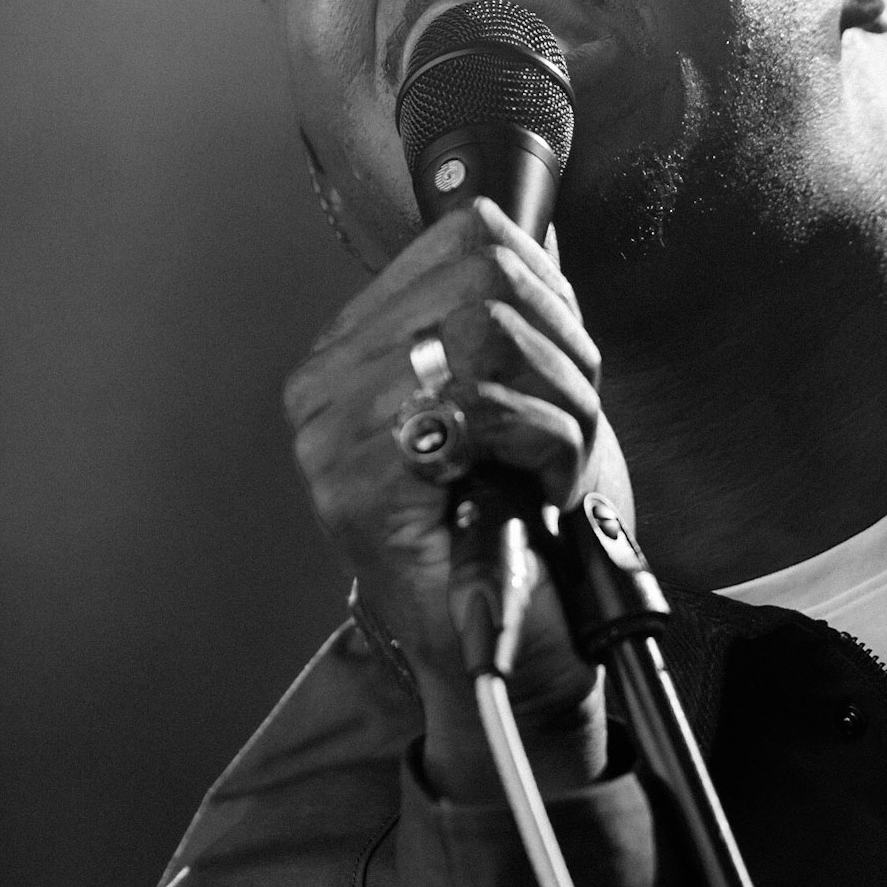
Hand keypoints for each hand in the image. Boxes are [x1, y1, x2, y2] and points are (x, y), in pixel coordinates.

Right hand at [284, 199, 633, 795]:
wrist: (518, 658)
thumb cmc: (524, 538)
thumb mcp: (524, 399)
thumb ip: (510, 314)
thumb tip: (527, 228)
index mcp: (353, 352)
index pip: (467, 238)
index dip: (550, 294)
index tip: (560, 368)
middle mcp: (323, 387)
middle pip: (486, 277)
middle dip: (562, 352)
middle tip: (563, 428)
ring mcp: (330, 438)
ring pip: (492, 334)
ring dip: (562, 406)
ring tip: (549, 464)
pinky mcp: (359, 487)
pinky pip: (486, 405)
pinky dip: (549, 447)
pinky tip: (536, 491)